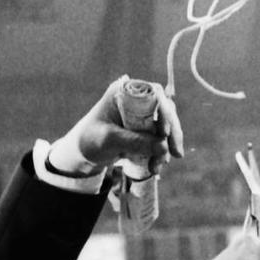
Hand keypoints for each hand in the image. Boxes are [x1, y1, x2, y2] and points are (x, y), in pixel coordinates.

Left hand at [50, 76, 183, 175]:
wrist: (82, 152)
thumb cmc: (90, 139)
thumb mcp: (109, 140)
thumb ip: (134, 142)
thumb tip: (163, 147)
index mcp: (125, 92)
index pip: (154, 94)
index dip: (165, 111)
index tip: (166, 132)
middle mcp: (137, 99)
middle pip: (165, 110)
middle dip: (172, 133)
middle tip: (176, 154)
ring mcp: (142, 115)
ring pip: (165, 126)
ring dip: (165, 147)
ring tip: (157, 167)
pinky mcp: (144, 130)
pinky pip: (159, 139)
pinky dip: (160, 152)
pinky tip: (155, 166)